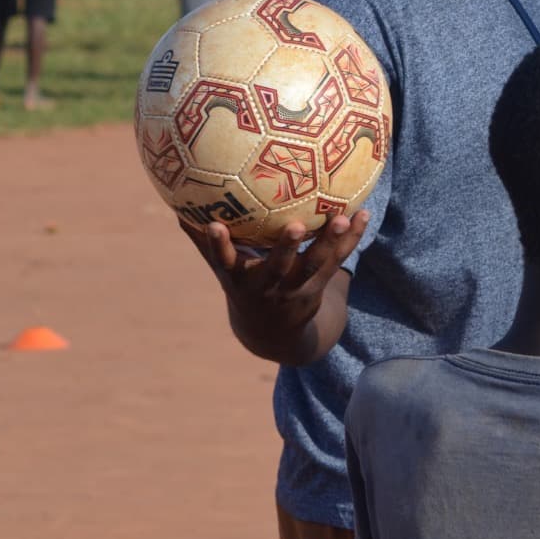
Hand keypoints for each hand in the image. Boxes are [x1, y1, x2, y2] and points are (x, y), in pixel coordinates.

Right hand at [184, 210, 366, 337]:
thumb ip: (205, 240)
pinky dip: (351, 239)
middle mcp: (268, 287)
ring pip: (315, 265)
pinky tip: (363, 213)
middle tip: (296, 226)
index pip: (224, 262)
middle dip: (285, 249)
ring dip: (331, 242)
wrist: (273, 333)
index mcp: (240, 281)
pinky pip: (337, 261)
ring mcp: (296, 290)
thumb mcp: (222, 269)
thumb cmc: (243, 287)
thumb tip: (177, 204)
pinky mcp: (318, 287)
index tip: (213, 225)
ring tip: (344, 217)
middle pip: (278, 268)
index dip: (218, 246)